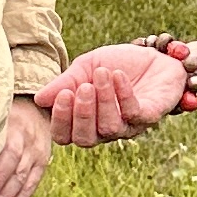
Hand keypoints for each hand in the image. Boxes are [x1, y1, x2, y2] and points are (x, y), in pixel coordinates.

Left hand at [0, 100, 51, 196]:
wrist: (36, 108)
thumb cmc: (6, 115)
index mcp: (15, 128)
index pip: (9, 154)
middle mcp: (28, 142)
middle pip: (16, 171)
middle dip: (2, 193)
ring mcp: (37, 154)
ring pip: (24, 181)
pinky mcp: (41, 164)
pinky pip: (31, 187)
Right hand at [43, 42, 189, 143]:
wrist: (157, 57)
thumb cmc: (118, 65)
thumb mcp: (86, 67)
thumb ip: (65, 82)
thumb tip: (40, 99)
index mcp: (85, 121)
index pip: (65, 135)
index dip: (60, 120)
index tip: (63, 94)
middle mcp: (104, 130)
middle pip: (85, 139)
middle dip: (81, 114)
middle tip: (83, 88)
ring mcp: (128, 126)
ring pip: (109, 128)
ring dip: (103, 100)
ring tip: (102, 74)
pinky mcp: (150, 116)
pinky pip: (134, 113)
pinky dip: (124, 94)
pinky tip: (118, 76)